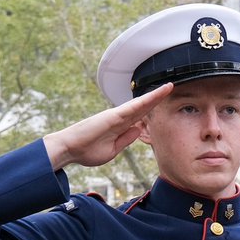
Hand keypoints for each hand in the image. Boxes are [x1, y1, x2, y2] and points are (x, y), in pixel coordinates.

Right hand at [43, 83, 172, 169]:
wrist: (69, 150)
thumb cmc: (87, 151)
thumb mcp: (113, 150)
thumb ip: (126, 139)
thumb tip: (138, 129)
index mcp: (120, 127)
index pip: (140, 116)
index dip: (152, 109)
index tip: (163, 104)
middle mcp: (119, 118)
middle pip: (143, 106)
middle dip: (157, 98)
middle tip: (170, 88)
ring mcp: (116, 115)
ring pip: (140, 104)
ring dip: (154, 96)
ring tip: (168, 87)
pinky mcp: (113, 116)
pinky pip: (132, 107)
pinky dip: (145, 101)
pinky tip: (156, 95)